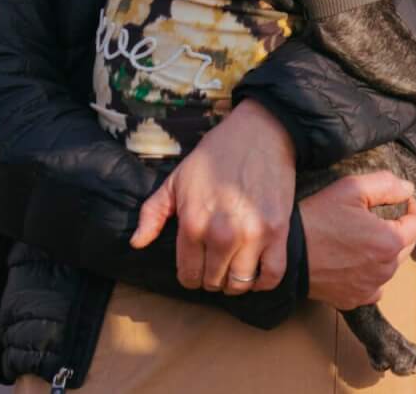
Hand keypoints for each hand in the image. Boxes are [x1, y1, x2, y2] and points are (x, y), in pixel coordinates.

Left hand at [130, 97, 297, 294]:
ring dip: (235, 281)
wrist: (260, 132)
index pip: (188, 275)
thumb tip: (137, 243)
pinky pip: (273, 275)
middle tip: (216, 262)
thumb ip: (152, 214)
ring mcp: (252, 235)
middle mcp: (221, 235)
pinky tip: (256, 272)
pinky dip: (264, 281)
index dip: (190, 275)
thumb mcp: (176, 179)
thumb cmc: (216, 154)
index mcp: (192, 224)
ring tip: (234, 268)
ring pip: (240, 284)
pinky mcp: (278, 231)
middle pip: (213, 282)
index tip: (197, 265)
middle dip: (211, 276)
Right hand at [300, 171, 415, 309]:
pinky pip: (374, 286)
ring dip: (383, 252)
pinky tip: (352, 262)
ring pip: (390, 265)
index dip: (412, 209)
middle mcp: (386, 269)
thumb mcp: (351, 188)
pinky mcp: (354, 300)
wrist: (286, 255)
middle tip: (373, 218)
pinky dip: (369, 274)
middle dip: (396, 229)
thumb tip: (409, 189)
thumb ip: (386, 185)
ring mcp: (370, 288)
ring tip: (359, 239)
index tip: (399, 203)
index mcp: (390, 241)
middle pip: (406, 246)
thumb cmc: (318, 219)